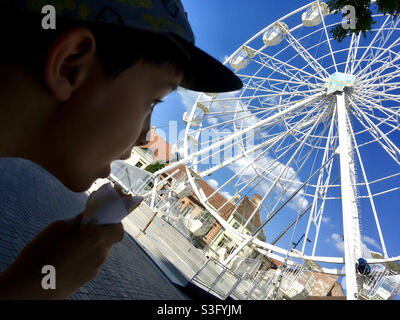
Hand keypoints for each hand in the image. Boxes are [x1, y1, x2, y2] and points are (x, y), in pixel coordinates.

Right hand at [0, 213, 123, 299]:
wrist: (28, 290)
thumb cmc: (41, 256)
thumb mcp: (57, 227)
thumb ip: (77, 220)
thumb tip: (86, 219)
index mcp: (96, 239)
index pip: (119, 229)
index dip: (112, 221)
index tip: (99, 217)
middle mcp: (100, 255)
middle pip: (108, 240)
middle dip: (98, 232)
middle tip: (80, 229)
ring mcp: (94, 270)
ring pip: (99, 251)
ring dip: (90, 245)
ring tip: (68, 244)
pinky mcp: (85, 280)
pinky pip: (90, 263)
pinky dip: (83, 257)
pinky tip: (64, 257)